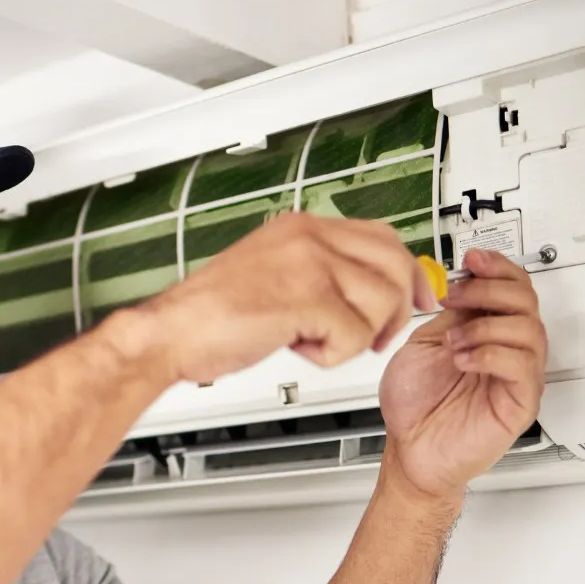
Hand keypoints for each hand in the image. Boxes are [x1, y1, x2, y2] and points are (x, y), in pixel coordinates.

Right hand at [139, 212, 435, 385]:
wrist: (170, 334)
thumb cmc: (209, 316)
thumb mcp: (270, 274)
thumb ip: (316, 271)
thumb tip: (365, 287)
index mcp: (301, 227)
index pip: (382, 236)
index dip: (406, 272)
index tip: (414, 298)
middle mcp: (309, 237)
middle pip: (394, 266)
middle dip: (392, 311)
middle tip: (369, 337)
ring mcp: (309, 265)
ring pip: (381, 303)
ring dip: (354, 337)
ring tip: (312, 340)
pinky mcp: (307, 299)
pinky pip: (355, 335)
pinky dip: (331, 356)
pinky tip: (297, 348)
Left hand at [379, 248, 547, 498]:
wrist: (409, 449)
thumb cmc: (415, 405)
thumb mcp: (424, 343)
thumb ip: (449, 313)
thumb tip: (462, 281)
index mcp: (487, 332)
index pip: (512, 288)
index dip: (498, 267)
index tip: (472, 259)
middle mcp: (507, 350)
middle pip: (526, 301)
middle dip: (489, 289)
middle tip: (455, 297)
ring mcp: (517, 376)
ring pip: (530, 329)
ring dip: (486, 325)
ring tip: (454, 341)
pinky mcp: (520, 402)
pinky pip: (523, 366)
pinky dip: (492, 354)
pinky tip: (463, 359)